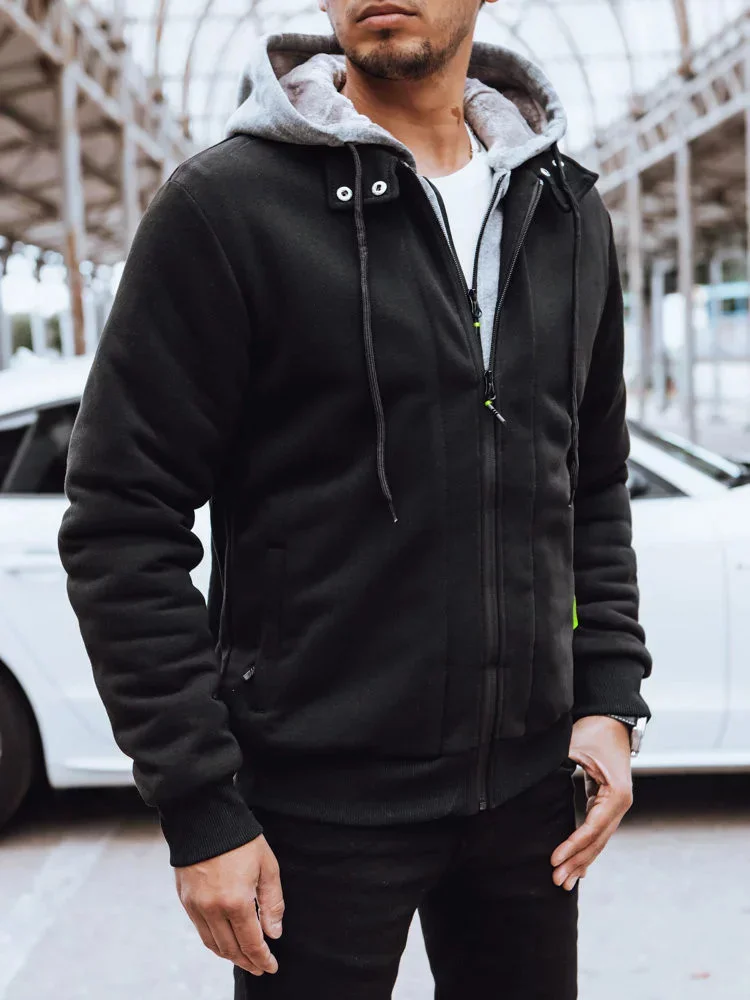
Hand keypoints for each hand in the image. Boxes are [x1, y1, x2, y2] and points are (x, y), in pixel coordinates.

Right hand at [175, 835, 283, 975]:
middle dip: (247, 961)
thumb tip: (274, 933)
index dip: (262, 958)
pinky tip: (225, 941)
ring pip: (213, 944)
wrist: (204, 817)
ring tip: (244, 958)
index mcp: (236, 901)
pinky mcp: (185, 900)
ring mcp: (196, 906)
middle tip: (260, 966)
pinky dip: (214, 942)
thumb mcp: (267, 866)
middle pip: (231, 949)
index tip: (271, 967)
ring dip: (230, 955)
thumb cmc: (240, 839)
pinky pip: (200, 931)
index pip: (251, 942)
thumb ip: (272, 902)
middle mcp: (213, 909)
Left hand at [551, 715, 632, 891]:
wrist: (612, 719)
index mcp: (616, 794)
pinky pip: (597, 832)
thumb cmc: (593, 730)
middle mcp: (620, 804)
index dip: (573, 846)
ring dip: (582, 861)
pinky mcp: (607, 803)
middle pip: (597, 841)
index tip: (554, 860)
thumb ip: (557, 762)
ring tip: (564, 882)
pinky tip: (578, 867)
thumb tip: (528, 773)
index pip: (592, 828)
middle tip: (556, 881)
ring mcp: (616, 806)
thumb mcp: (574, 744)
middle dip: (577, 862)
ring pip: (598, 841)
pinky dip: (586, 849)